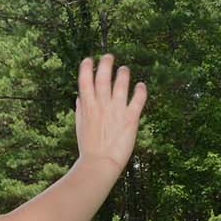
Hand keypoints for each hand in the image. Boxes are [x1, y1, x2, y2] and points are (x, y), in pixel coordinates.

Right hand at [75, 54, 146, 172]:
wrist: (100, 164)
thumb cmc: (88, 148)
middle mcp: (101, 104)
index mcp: (87, 106)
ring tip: (124, 69)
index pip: (85, 80)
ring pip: (121, 83)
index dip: (86, 67)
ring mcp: (116, 110)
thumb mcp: (80, 127)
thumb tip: (79, 98)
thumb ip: (81, 110)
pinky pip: (138, 98)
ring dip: (123, 73)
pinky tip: (141, 85)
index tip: (88, 59)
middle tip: (109, 56)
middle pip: (103, 77)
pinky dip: (140, 90)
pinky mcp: (130, 118)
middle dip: (105, 63)